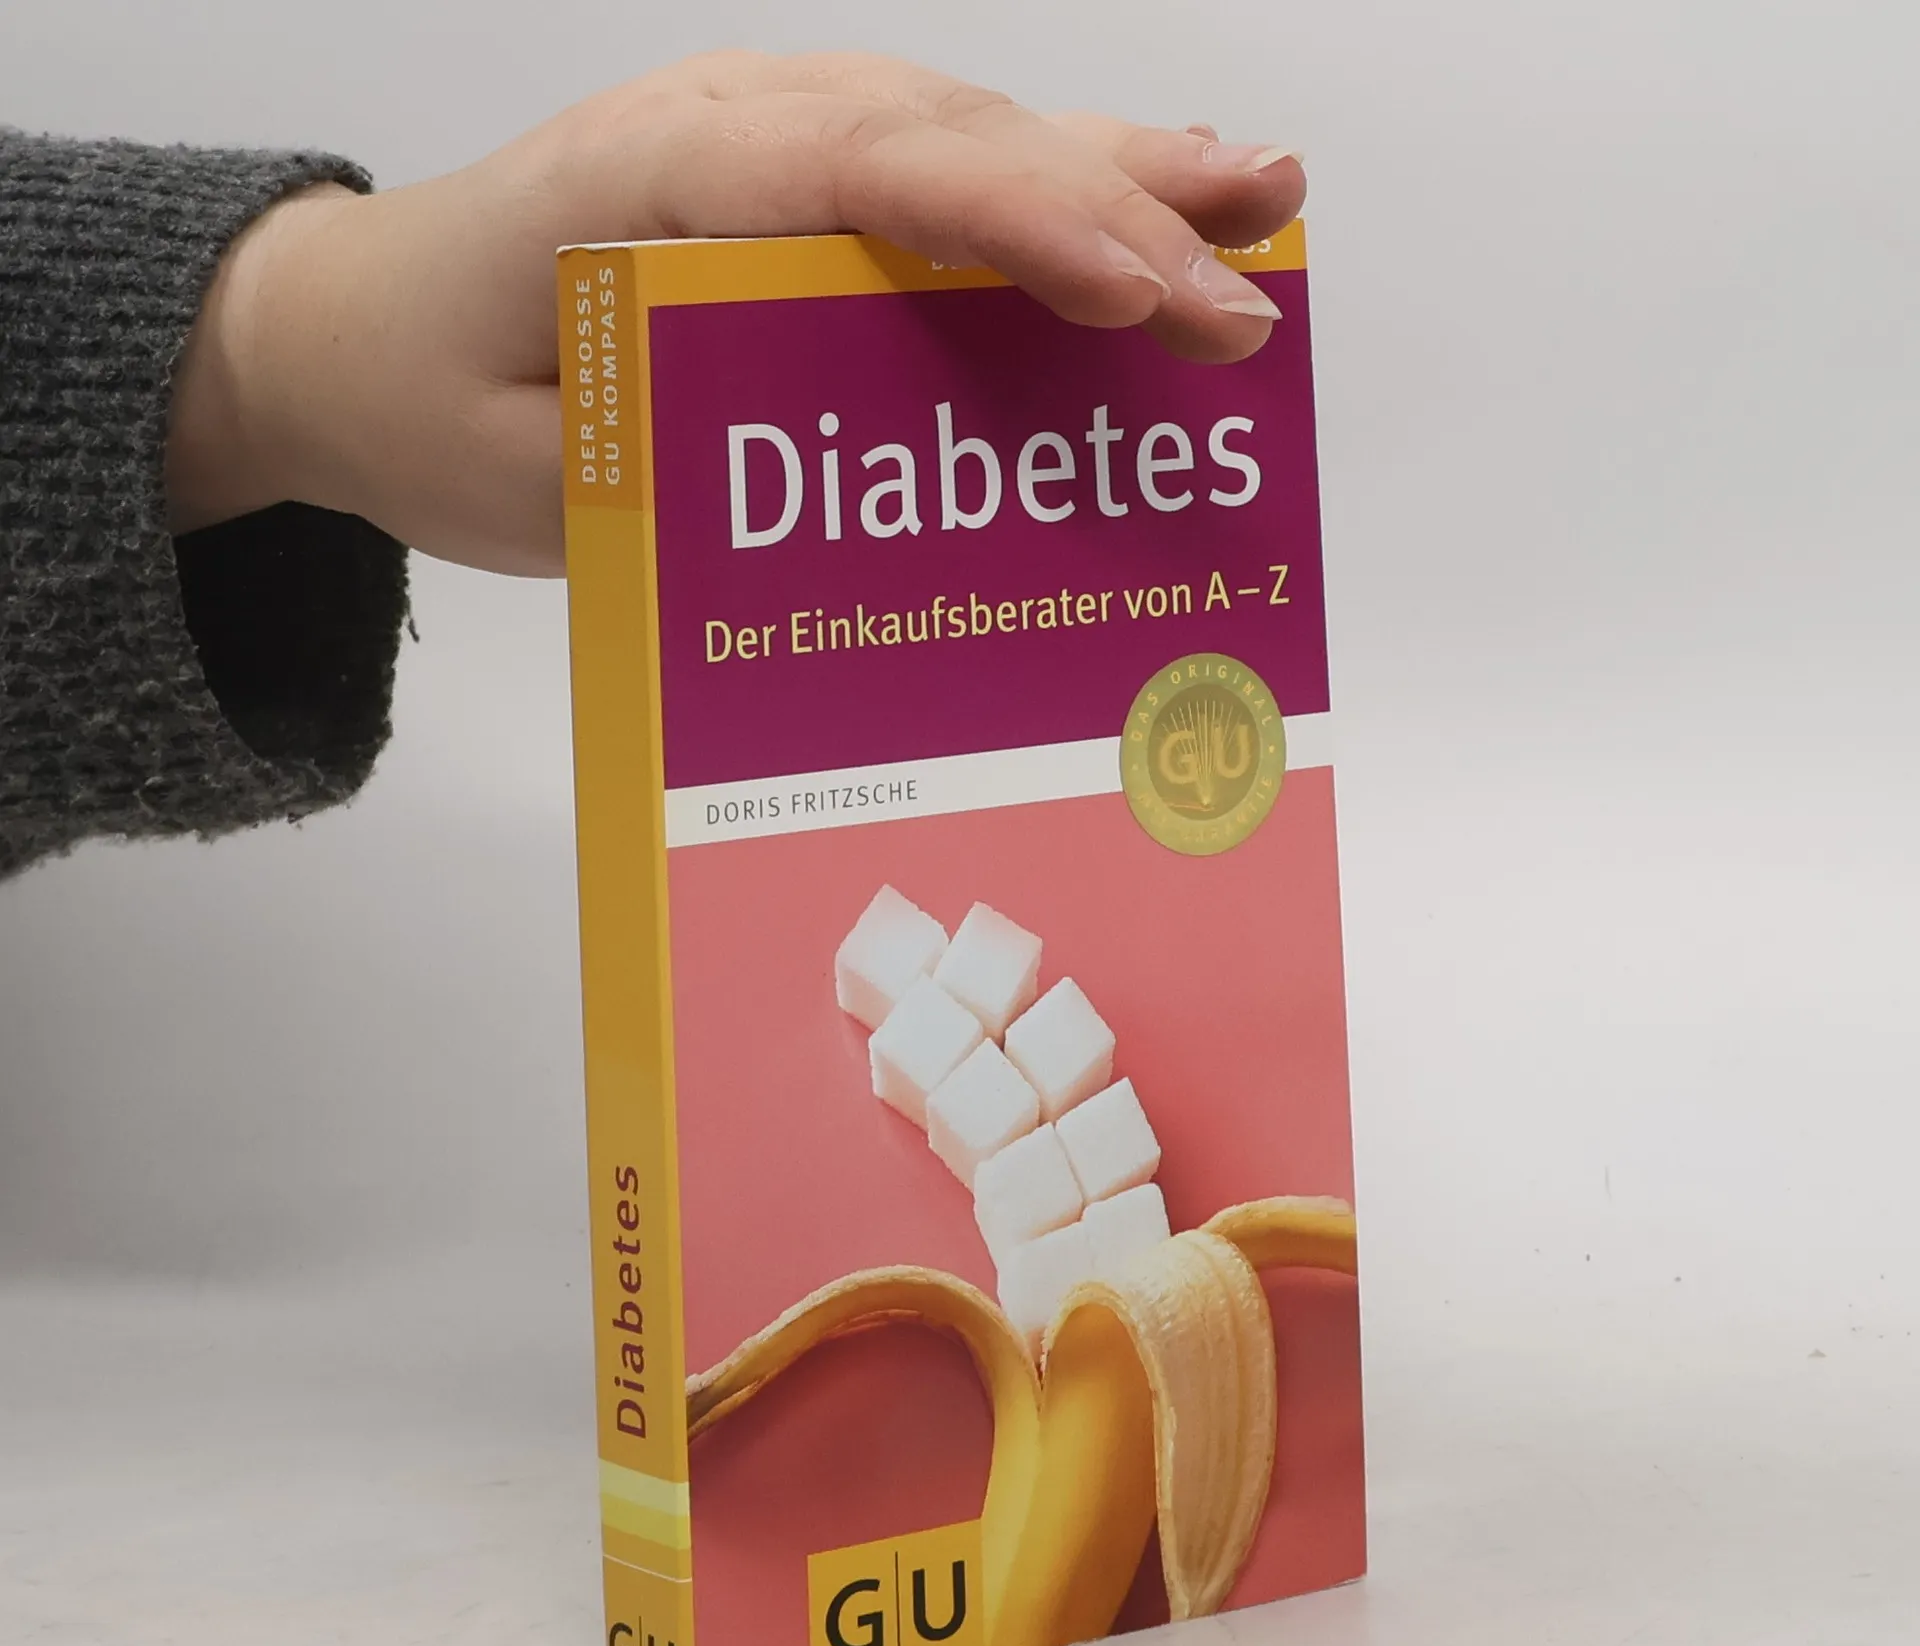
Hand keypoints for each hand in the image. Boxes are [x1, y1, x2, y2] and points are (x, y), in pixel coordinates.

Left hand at [166, 51, 1305, 576]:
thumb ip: (676, 479)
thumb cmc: (426, 400)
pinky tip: (1155, 210)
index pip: (863, 176)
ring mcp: (767, 146)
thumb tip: (854, 512)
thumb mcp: (525, 482)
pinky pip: (944, 175)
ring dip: (1118, 177)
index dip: (1012, 227)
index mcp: (649, 184)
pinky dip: (1059, 194)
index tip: (1133, 295)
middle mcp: (727, 132)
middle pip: (948, 144)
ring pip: (968, 138)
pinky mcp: (794, 190)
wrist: (349, 331)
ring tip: (1261, 206)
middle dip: (1112, 220)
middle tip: (1246, 304)